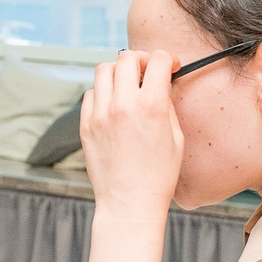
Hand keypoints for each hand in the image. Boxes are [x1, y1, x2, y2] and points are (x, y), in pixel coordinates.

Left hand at [79, 49, 185, 219]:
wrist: (129, 203)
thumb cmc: (158, 175)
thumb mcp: (176, 137)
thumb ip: (166, 104)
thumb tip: (161, 83)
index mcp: (151, 106)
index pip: (159, 61)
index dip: (169, 59)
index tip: (171, 66)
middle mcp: (122, 105)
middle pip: (127, 58)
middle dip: (142, 59)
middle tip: (148, 71)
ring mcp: (100, 114)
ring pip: (104, 70)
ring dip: (119, 72)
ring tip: (128, 85)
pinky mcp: (85, 125)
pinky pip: (91, 93)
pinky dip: (103, 92)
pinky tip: (113, 104)